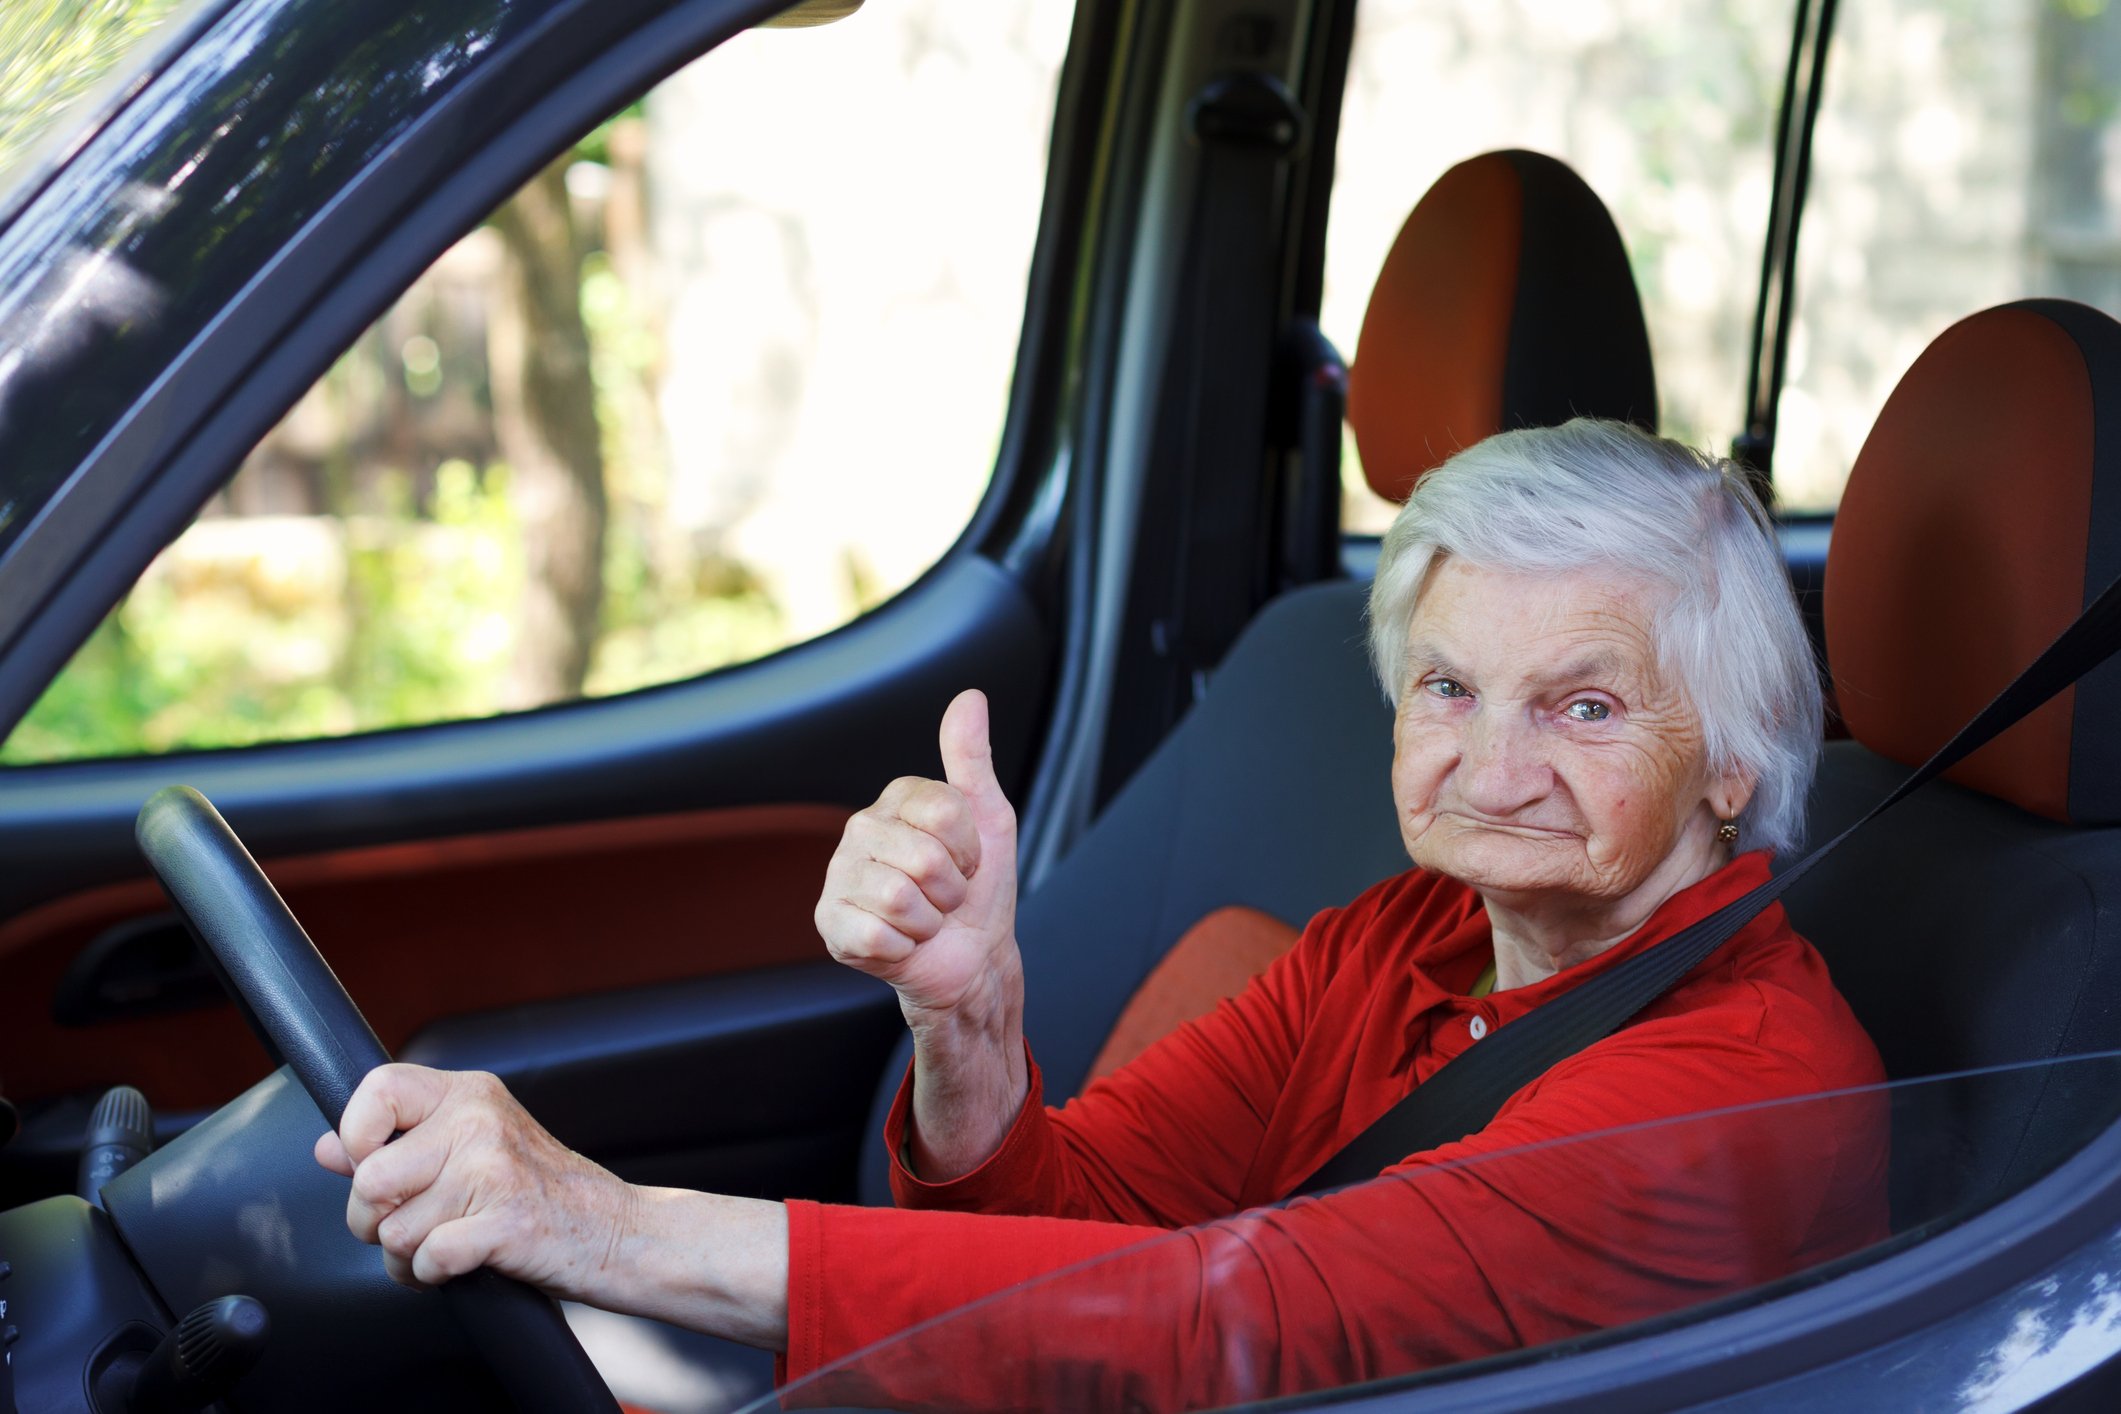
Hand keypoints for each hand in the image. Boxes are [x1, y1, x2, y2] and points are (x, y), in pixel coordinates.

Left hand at [313, 1064, 633, 1298]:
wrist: (618, 1230)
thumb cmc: (544, 1190)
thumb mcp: (474, 1147)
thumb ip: (400, 1142)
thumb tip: (328, 1147)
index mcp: (469, 1094)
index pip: (378, 1087)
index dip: (355, 1135)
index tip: (371, 1164)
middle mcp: (479, 1122)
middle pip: (369, 1178)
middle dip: (372, 1222)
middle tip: (406, 1225)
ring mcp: (494, 1171)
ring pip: (393, 1231)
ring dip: (405, 1258)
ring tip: (439, 1248)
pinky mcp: (505, 1222)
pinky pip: (426, 1259)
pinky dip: (432, 1276)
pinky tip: (458, 1264)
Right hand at [816, 689, 1020, 1028]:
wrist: (971, 958)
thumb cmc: (979, 890)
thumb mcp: (989, 819)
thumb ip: (972, 758)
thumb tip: (970, 697)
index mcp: (896, 799)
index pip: (945, 811)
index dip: (969, 847)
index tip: (966, 860)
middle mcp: (860, 829)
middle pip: (925, 858)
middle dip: (951, 889)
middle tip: (945, 895)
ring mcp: (839, 875)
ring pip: (900, 898)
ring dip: (930, 921)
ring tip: (925, 918)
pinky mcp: (829, 922)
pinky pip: (876, 934)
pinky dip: (904, 948)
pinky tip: (901, 942)